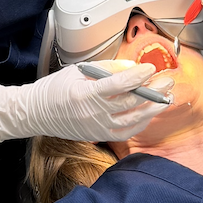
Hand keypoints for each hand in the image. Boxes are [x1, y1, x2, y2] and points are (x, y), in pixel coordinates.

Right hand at [0, 60, 173, 141]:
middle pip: (130, 103)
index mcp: (85, 93)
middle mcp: (92, 113)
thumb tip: (132, 68)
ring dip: (152, 109)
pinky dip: (140, 123)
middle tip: (166, 80)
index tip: (150, 67)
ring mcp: (96, 127)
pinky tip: (149, 112)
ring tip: (165, 97)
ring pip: (132, 120)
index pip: (119, 84)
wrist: (36, 112)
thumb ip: (107, 69)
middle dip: (153, 90)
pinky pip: (125, 132)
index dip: (138, 76)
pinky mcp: (98, 136)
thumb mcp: (79, 70)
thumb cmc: (55, 88)